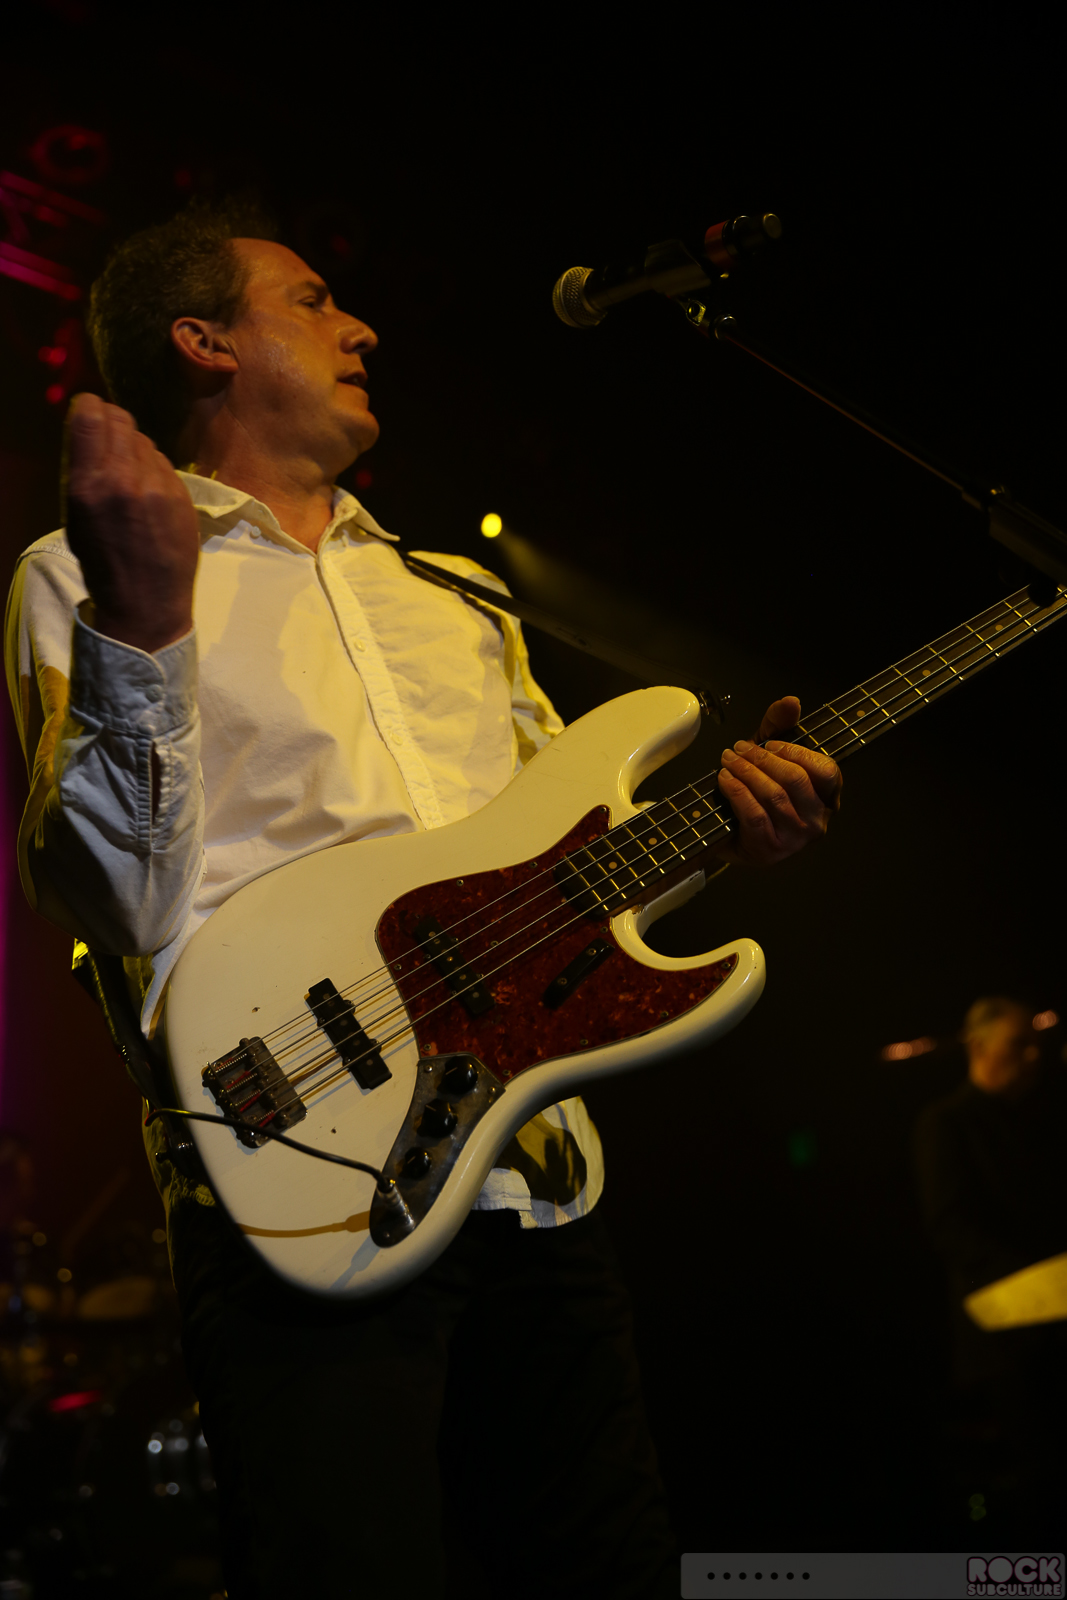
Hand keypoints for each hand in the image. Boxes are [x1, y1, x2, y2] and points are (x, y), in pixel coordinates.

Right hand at [62, 392, 199, 652]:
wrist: (147, 603)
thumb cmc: (103, 563)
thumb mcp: (77, 517)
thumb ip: (83, 472)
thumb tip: (90, 433)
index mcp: (90, 485)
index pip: (90, 415)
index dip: (89, 407)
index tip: (89, 410)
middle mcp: (125, 479)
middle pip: (122, 420)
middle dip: (113, 422)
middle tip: (110, 436)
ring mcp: (159, 487)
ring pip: (146, 441)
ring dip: (135, 449)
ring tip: (131, 476)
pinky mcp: (183, 496)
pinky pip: (165, 464)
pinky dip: (155, 470)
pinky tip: (151, 495)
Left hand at [712, 696, 841, 866]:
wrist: (733, 834)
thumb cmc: (758, 795)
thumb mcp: (770, 756)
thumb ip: (780, 726)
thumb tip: (791, 703)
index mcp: (827, 799)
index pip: (827, 771)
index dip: (796, 752)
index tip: (770, 743)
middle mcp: (817, 822)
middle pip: (795, 780)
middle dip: (762, 758)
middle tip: (739, 748)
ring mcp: (795, 839)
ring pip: (773, 796)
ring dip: (746, 772)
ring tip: (729, 760)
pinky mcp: (770, 849)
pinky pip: (754, 814)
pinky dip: (737, 792)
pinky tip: (725, 780)